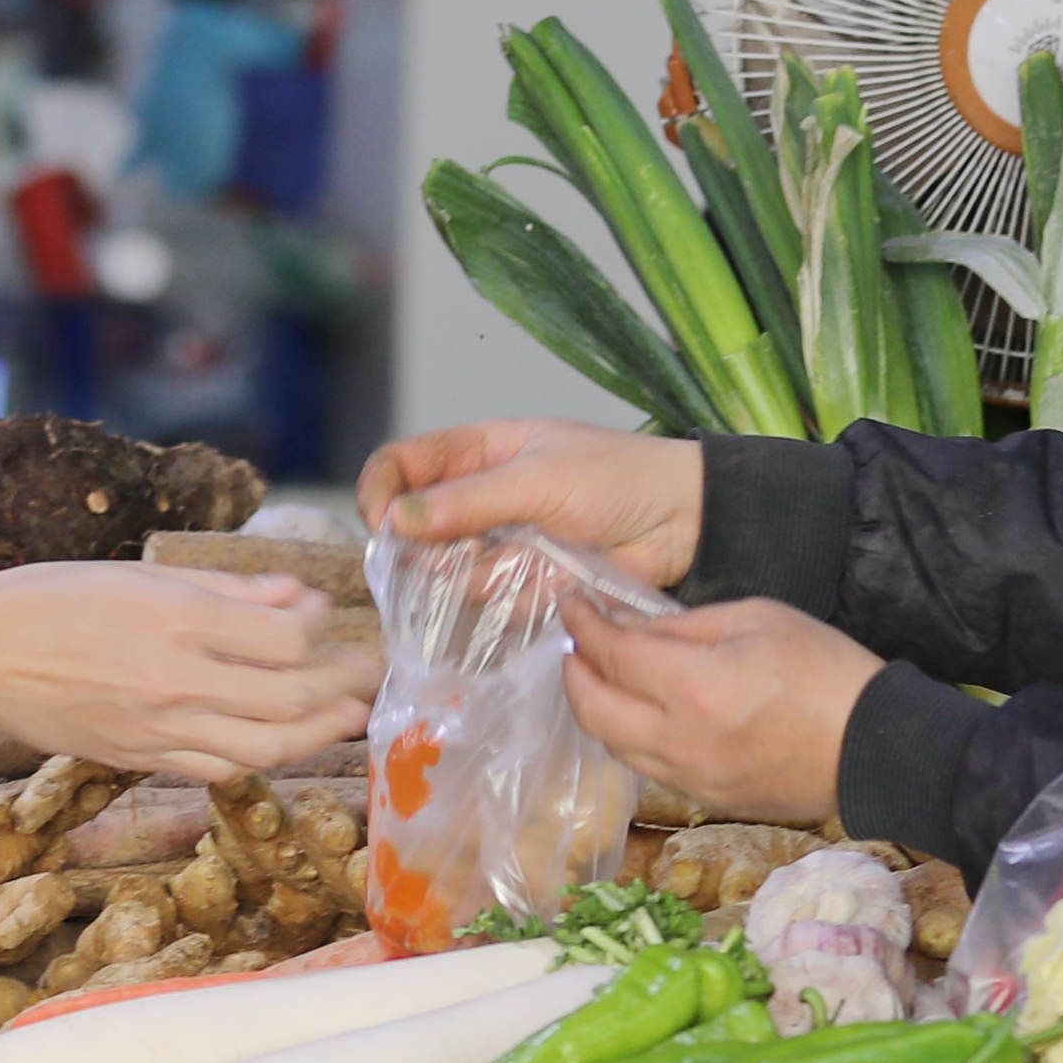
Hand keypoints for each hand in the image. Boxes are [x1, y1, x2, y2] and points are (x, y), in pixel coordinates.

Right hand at [0, 564, 380, 781]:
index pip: (284, 635)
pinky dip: (261, 757)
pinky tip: (279, 742)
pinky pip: (219, 768)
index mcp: (176, 619)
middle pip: (290, 698)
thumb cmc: (52, 599)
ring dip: (318, 734)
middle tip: (372, 673)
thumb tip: (292, 596)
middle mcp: (176, 679)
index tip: (320, 614)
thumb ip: (225, 590)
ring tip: (347, 718)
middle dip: (344, 686)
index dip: (318, 626)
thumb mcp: (140, 574)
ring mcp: (159, 728)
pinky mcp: (141, 758)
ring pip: (266, 747)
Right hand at [361, 418, 704, 588]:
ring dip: (484, 578)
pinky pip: (493, 608)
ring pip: (452, 578)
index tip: (385, 526)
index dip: (380, 494)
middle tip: (464, 556)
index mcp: (474, 454)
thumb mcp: (536, 477)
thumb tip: (396, 520)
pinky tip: (551, 584)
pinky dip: (516, 602)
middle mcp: (477, 503)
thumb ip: (467, 501)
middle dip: (429, 553)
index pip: (398, 467)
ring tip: (534, 562)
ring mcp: (500, 549)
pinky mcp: (524, 589)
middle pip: (415, 533)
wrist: (682, 519)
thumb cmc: (616, 477)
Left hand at [559, 594, 877, 825]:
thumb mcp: (759, 619)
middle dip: (574, 672)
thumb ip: (684, 624)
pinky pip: (646, 767)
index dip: (584, 624)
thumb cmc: (827, 671)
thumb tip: (631, 626)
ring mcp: (690, 778)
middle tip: (578, 644)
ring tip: (603, 676)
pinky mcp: (705, 800)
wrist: (874, 749)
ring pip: (613, 746)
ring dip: (596, 708)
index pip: (612, 653)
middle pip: (592, 710)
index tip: (573, 604)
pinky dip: (629, 736)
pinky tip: (640, 712)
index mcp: (696, 687)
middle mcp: (680, 740)